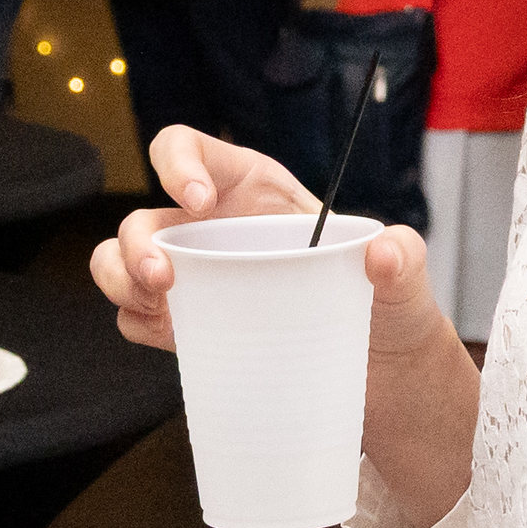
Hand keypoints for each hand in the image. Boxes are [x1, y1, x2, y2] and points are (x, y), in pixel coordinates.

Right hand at [88, 124, 443, 382]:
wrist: (382, 376)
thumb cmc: (387, 308)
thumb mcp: (406, 275)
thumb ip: (406, 254)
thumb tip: (383, 252)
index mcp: (253, 192)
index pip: (189, 151)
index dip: (177, 163)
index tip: (198, 201)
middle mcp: (213, 230)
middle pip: (142, 216)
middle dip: (135, 242)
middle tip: (163, 277)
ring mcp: (196, 280)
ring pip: (121, 262)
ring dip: (120, 279)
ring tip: (157, 305)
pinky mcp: (189, 327)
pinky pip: (136, 316)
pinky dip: (138, 322)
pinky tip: (172, 335)